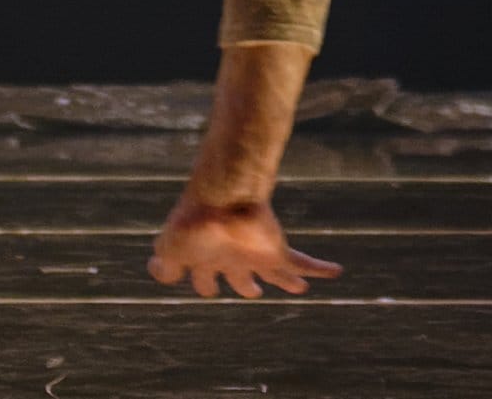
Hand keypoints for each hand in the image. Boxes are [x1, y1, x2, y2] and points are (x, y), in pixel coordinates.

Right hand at [149, 194, 340, 297]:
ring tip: (299, 286)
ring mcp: (255, 253)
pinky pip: (303, 262)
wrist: (222, 199)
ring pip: (275, 272)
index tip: (206, 287)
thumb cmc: (193, 224)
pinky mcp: (276, 250)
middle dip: (246, 286)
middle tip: (254, 292)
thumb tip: (155, 270)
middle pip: (241, 278)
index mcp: (206, 257)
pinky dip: (320, 268)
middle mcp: (232, 256)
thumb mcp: (168, 249)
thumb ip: (164, 266)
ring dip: (287, 281)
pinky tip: (336, 272)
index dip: (204, 285)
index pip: (204, 278)